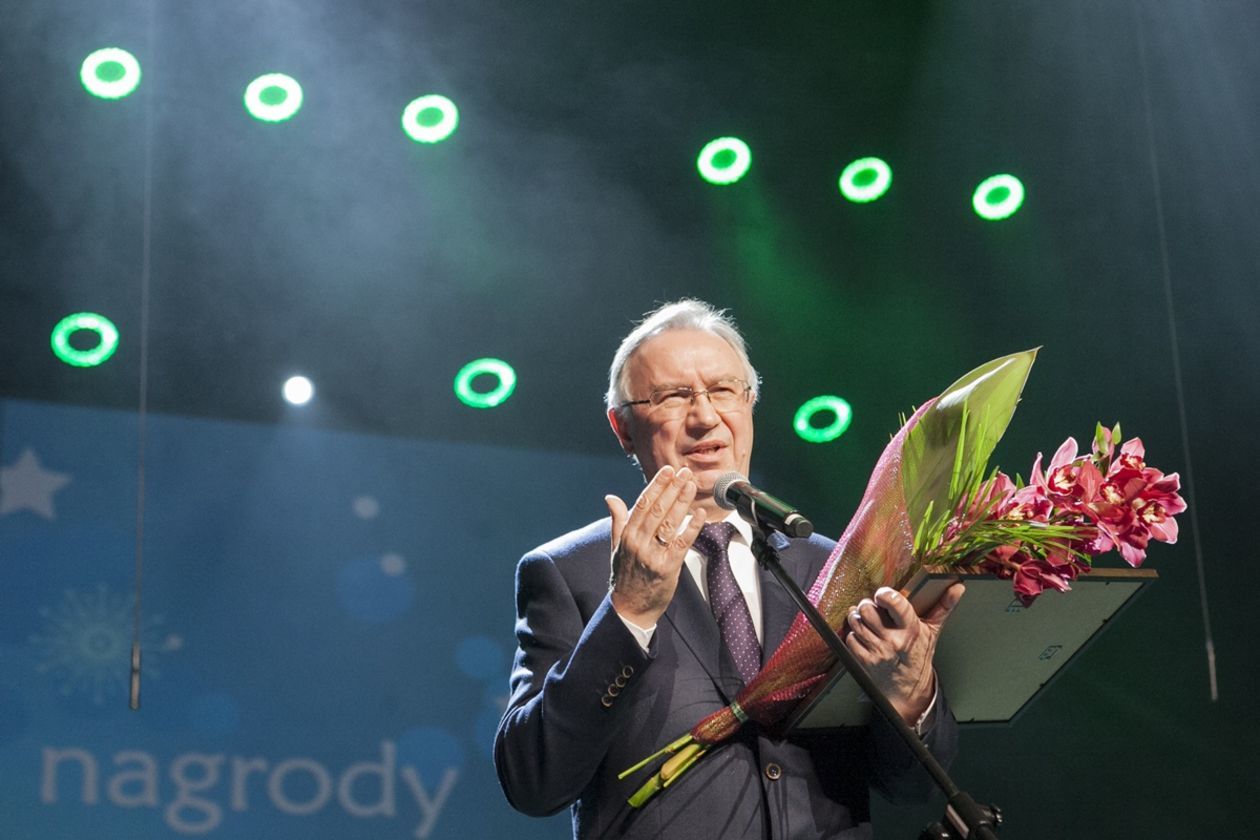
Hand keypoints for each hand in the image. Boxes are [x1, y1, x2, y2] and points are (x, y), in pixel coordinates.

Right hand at [606, 466, 707, 627]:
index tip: (667, 471)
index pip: (642, 504)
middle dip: (672, 488)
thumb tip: (611, 498)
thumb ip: (617, 521)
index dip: (656, 486)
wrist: (629, 609)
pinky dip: (692, 527)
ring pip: (669, 522)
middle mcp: (638, 542)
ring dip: (682, 501)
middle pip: (657, 509)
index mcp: (626, 535)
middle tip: (684, 472)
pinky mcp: (668, 567)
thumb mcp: (616, 547)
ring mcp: (653, 555)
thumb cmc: (624, 577)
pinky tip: (700, 514)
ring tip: (691, 485)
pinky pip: (682, 543)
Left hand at [844, 582, 965, 723]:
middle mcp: (893, 640)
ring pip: (856, 622)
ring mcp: (878, 651)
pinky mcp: (865, 660)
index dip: (884, 594)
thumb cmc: (919, 656)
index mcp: (911, 629)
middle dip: (867, 605)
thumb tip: (958, 588)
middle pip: (867, 609)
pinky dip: (854, 635)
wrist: (909, 690)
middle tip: (873, 608)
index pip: (895, 603)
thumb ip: (944, 607)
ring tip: (866, 620)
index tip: (883, 595)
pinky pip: (850, 638)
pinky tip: (864, 636)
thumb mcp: (933, 631)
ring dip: (857, 618)